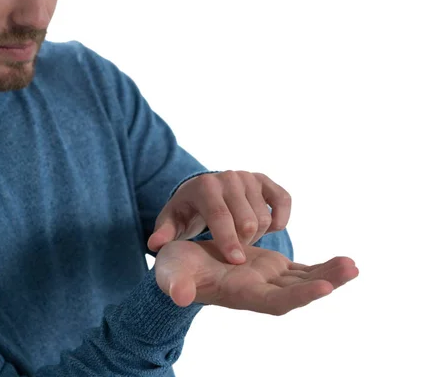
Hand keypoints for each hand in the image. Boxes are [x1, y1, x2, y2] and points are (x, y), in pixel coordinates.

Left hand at [148, 171, 291, 263]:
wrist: (202, 192)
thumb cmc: (186, 213)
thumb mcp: (171, 223)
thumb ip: (164, 234)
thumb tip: (156, 244)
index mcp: (204, 186)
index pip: (220, 215)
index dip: (228, 240)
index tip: (236, 261)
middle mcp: (228, 177)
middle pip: (247, 220)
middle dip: (243, 243)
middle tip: (232, 252)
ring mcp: (248, 176)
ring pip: (264, 216)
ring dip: (257, 235)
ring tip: (241, 237)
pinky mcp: (265, 180)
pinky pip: (283, 200)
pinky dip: (280, 218)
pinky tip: (269, 228)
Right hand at [155, 240, 358, 314]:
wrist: (184, 266)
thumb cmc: (176, 271)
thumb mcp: (172, 274)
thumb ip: (176, 286)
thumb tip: (180, 296)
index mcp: (241, 294)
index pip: (275, 301)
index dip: (299, 296)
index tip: (325, 288)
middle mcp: (259, 292)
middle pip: (298, 292)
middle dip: (325, 282)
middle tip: (352, 268)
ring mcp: (267, 281)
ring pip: (304, 280)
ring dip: (329, 274)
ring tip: (353, 264)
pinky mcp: (271, 269)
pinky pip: (301, 270)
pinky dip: (321, 267)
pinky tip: (341, 261)